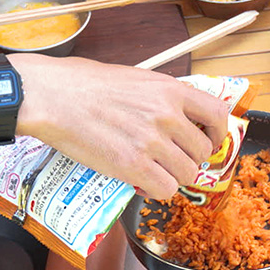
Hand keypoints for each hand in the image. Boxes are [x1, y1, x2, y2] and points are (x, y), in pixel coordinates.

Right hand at [7, 54, 228, 199]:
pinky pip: (164, 189)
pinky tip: (141, 182)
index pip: (218, 114)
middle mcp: (167, 115)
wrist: (51, 95)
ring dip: (172, 177)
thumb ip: (161, 97)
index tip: (207, 141)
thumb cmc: (83, 84)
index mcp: (170, 89)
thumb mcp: (135, 78)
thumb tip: (177, 117)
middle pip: (202, 151)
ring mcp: (152, 141)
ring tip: (152, 171)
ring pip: (187, 174)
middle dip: (188, 160)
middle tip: (168, 160)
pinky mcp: (132, 165)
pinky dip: (156, 190)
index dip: (217, 133)